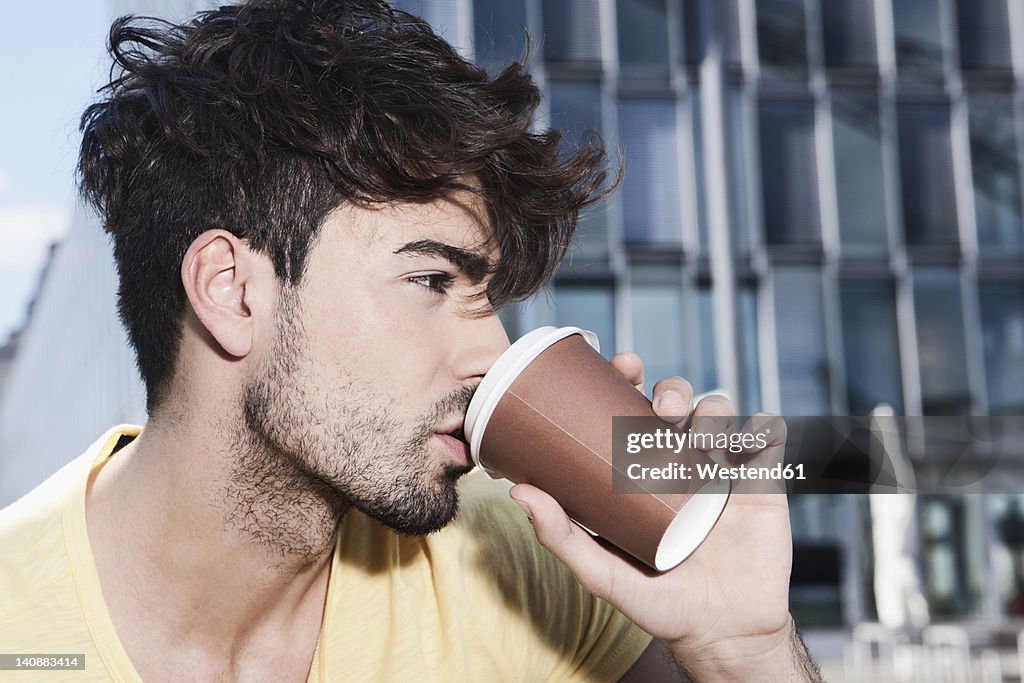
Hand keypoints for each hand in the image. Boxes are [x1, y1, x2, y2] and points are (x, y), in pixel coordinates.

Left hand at [508, 353, 802, 679]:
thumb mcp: (603, 572)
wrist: (722, 633)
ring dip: (711, 408)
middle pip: (677, 400)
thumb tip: (517, 492)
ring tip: (700, 435)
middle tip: (660, 406)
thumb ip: (562, 537)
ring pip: (720, 411)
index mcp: (640, 467)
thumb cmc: (657, 602)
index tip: (620, 364)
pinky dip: (760, 428)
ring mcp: (722, 467)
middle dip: (669, 387)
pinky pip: (767, 438)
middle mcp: (681, 459)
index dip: (626, 377)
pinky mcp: (762, 482)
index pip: (631, 407)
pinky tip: (745, 442)